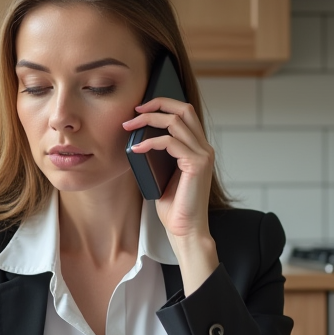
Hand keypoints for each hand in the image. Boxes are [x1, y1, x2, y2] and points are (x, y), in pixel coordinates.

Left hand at [124, 97, 218, 293]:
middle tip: (134, 112)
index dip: (163, 104)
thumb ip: (159, 155)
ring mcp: (203, 155)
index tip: (140, 109)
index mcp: (198, 148)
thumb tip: (137, 138)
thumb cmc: (174, 207)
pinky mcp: (197, 165)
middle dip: (157, 104)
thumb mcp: (163, 173)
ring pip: (176, 121)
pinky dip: (150, 142)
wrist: (185, 230)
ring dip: (149, 120)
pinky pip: (171, 142)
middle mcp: (204, 148)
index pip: (185, 113)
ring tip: (129, 127)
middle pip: (184, 108)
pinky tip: (136, 149)